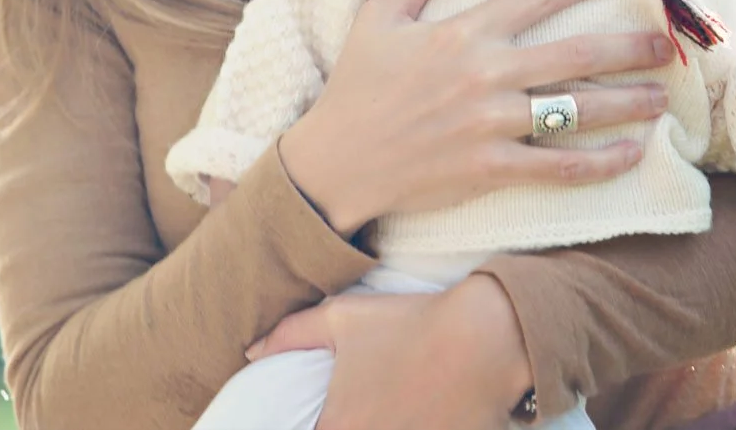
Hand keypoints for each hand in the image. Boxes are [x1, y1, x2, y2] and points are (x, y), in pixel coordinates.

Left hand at [246, 275, 529, 429]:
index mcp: (338, 426)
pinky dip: (410, 429)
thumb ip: (289, 335)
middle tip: (358, 408)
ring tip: (391, 407)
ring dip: (375, 425)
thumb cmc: (408, 323)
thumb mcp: (341, 318)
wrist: (485, 338)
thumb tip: (250, 352)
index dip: (309, 426)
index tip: (323, 415)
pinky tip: (413, 414)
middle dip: (345, 424)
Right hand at [281, 0, 675, 234]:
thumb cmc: (356, 88)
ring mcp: (490, 124)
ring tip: (659, 97)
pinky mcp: (491, 168)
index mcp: (461, 34)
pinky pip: (559, 166)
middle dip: (628, 46)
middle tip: (664, 43)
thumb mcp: (375, 22)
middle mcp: (484, 74)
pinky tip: (632, 153)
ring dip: (627, 103)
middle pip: (574, 52)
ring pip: (577, 109)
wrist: (337, 161)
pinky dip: (602, 161)